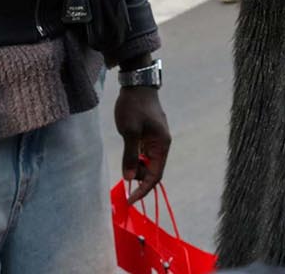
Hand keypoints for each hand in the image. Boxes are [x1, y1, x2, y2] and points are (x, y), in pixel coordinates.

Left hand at [114, 84, 170, 201]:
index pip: (155, 175)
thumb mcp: (130, 131)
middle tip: (122, 170)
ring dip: (135, 166)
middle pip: (151, 170)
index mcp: (162, 145)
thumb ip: (130, 155)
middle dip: (137, 176)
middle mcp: (162, 144)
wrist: (137, 84)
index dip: (143, 189)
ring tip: (124, 156)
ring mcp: (155, 140)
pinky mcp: (148, 135)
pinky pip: (143, 154)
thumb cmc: (134, 106)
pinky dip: (134, 158)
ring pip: (146, 162)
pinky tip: (127, 152)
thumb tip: (128, 178)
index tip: (130, 200)